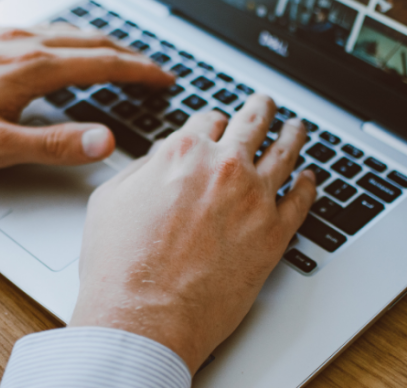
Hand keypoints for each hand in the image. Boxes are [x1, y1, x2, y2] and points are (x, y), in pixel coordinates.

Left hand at [0, 25, 173, 170]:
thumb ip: (55, 144)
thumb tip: (105, 141)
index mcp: (33, 69)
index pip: (104, 65)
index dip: (141, 72)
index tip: (166, 79)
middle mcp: (24, 44)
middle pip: (93, 44)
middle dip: (131, 57)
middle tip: (155, 71)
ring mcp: (7, 36)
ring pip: (71, 34)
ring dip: (104, 46)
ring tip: (123, 61)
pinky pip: (47, 32)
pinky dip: (75, 41)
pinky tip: (69, 51)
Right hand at [69, 95, 316, 373]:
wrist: (143, 315)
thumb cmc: (120, 263)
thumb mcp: (110, 199)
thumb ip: (141, 170)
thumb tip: (158, 160)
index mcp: (182, 153)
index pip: (206, 119)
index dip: (210, 121)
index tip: (215, 125)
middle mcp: (222, 167)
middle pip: (252, 122)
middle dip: (259, 109)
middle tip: (264, 104)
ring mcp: (253, 198)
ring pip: (285, 152)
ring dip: (292, 135)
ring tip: (296, 129)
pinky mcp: (274, 234)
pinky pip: (302, 199)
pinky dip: (308, 184)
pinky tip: (309, 179)